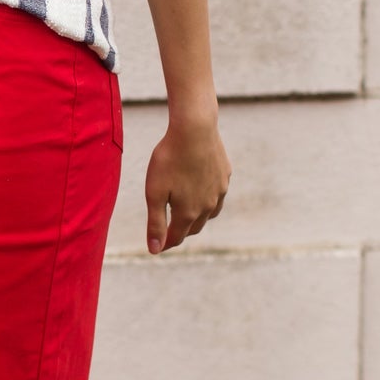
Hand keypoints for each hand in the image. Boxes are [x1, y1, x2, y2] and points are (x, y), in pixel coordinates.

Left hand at [144, 114, 228, 254]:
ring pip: (209, 213)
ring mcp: (220, 190)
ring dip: (198, 218)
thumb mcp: (155, 193)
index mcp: (188, 212)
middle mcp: (208, 206)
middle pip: (194, 227)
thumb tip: (155, 250)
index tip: (157, 246)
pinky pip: (217, 193)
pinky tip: (202, 190)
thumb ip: (156, 223)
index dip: (165, 243)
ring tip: (188, 215)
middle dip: (181, 232)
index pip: (177, 237)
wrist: (195, 129)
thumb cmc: (169, 159)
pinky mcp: (225, 174)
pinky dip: (208, 198)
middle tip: (170, 232)